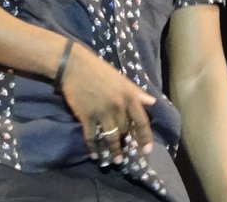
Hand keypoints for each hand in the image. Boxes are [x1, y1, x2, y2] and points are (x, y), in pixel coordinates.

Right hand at [58, 43, 155, 165]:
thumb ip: (136, 92)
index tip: (147, 151)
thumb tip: (152, 102)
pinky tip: (95, 155)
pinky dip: (94, 148)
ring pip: (111, 137)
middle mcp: (118, 106)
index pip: (141, 121)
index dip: (145, 138)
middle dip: (126, 142)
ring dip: (114, 150)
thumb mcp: (121, 79)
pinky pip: (92, 137)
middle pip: (125, 130)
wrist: (74, 65)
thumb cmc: (99, 70)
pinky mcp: (86, 117)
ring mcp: (102, 112)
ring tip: (116, 161)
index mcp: (129, 96)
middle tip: (125, 152)